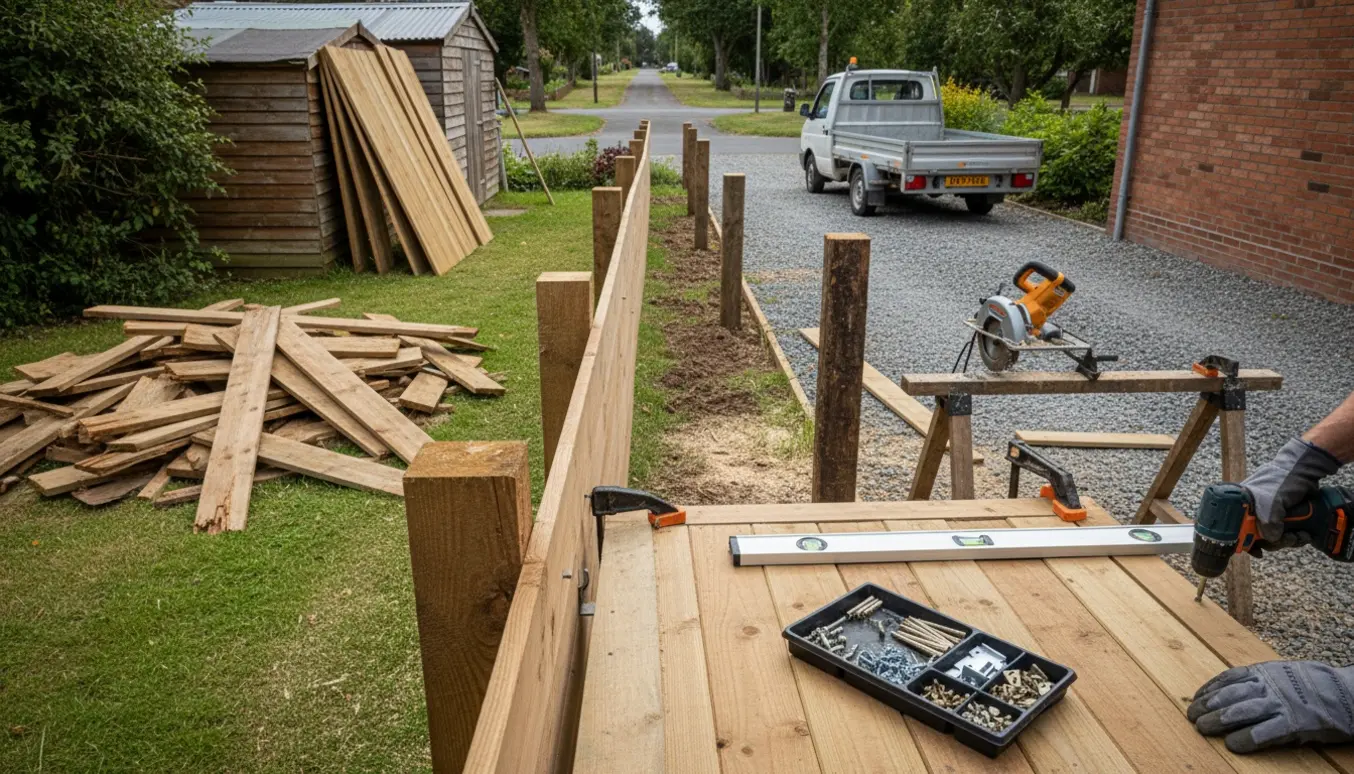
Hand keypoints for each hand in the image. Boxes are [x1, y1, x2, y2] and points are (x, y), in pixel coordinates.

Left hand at [1188, 661, 1353, 752]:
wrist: (1347, 693)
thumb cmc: (1313, 685)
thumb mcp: (1282, 673)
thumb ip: (1259, 679)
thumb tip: (1230, 689)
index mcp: (1264, 671)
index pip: (1228, 678)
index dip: (1209, 689)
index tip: (1196, 699)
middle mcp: (1268, 685)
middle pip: (1229, 695)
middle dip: (1207, 706)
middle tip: (1191, 717)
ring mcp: (1280, 703)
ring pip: (1241, 711)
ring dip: (1218, 721)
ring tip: (1202, 729)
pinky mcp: (1294, 723)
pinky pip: (1265, 732)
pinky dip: (1247, 738)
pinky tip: (1233, 744)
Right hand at [1242, 438, 1340, 544]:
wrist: (1304, 470)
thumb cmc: (1281, 479)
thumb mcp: (1272, 502)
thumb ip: (1268, 524)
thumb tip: (1271, 540)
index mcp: (1242, 505)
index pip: (1235, 528)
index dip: (1243, 541)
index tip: (1254, 551)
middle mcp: (1253, 511)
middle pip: (1256, 536)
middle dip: (1271, 543)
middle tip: (1286, 541)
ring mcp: (1269, 514)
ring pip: (1271, 536)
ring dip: (1286, 540)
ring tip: (1298, 536)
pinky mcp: (1283, 517)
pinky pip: (1284, 533)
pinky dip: (1292, 537)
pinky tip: (1300, 536)